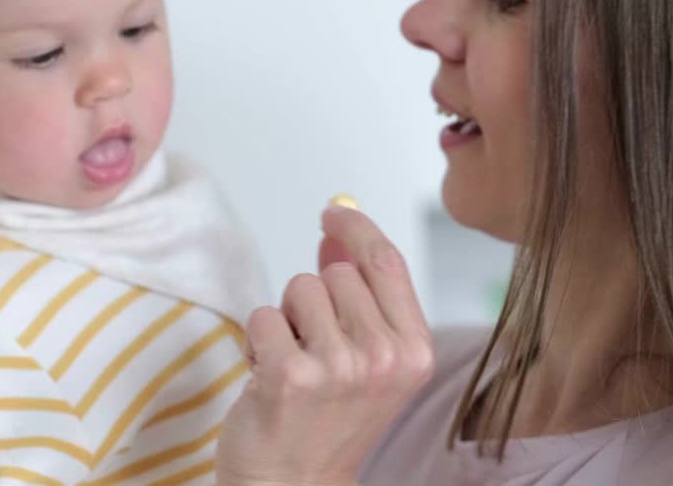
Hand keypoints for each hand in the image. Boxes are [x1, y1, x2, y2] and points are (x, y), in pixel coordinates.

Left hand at [216, 205, 434, 485]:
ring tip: (293, 363)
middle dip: (317, 297)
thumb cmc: (327, 423)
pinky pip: (263, 314)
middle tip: (314, 347)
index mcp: (415, 351)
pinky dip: (257, 340)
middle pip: (339, 273)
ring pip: (300, 288)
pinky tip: (267, 376)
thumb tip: (336, 238)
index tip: (333, 214)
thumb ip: (360, 296)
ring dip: (286, 319)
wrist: (294, 485)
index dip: (356, 228)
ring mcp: (339, 367)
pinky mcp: (290, 374)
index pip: (386, 261)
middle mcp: (385, 358)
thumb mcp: (366, 358)